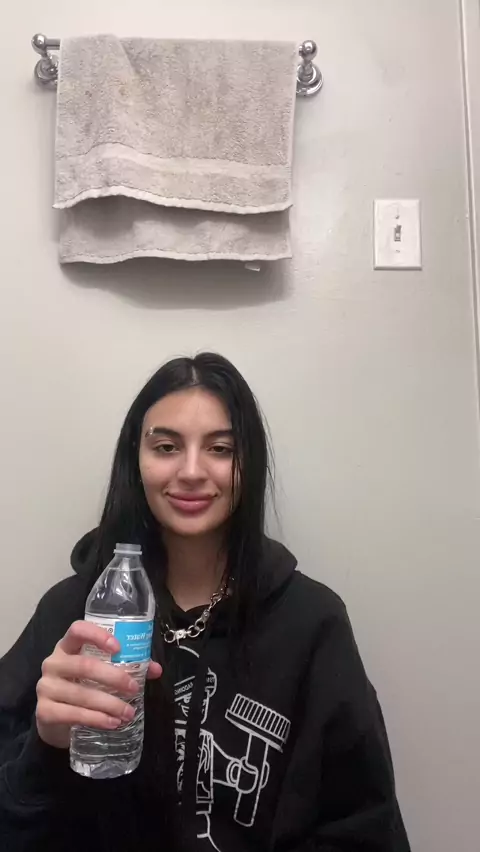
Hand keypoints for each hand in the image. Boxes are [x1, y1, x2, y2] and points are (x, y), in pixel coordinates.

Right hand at [36, 620, 161, 748]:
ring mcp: (46, 687)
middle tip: (134, 688)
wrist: (55, 718)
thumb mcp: (100, 671)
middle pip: (84, 665)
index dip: (97, 635)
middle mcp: (53, 663)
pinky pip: (73, 714)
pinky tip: (112, 723)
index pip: (77, 630)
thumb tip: (156, 669)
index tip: (118, 648)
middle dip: (113, 677)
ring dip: (109, 704)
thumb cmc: (82, 685)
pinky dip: (96, 719)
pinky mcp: (44, 711)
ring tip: (128, 712)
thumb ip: (126, 666)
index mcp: (67, 646)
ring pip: (81, 694)